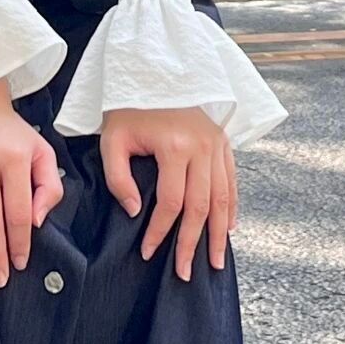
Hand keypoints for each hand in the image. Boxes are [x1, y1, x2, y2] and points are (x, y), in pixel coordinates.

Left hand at [100, 106, 236, 281]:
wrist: (151, 71)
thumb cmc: (128, 107)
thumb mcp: (113, 139)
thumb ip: (119, 178)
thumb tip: (135, 212)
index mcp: (174, 145)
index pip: (171, 202)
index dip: (160, 232)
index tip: (148, 252)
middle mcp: (201, 145)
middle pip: (201, 206)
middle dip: (193, 243)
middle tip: (185, 272)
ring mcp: (216, 142)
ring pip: (222, 197)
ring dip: (219, 233)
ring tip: (215, 261)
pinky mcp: (222, 140)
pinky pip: (231, 179)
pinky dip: (231, 206)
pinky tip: (228, 228)